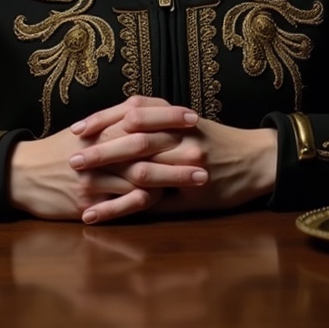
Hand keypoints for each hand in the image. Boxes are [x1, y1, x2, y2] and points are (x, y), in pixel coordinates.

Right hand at [6, 97, 207, 221]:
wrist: (22, 173)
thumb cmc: (57, 150)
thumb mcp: (85, 131)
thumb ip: (113, 122)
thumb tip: (142, 114)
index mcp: (101, 128)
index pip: (141, 118)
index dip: (169, 117)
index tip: (193, 117)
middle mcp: (101, 150)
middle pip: (147, 148)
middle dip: (180, 152)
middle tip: (207, 155)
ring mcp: (96, 177)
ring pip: (141, 177)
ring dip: (173, 180)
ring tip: (198, 182)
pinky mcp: (89, 200)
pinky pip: (123, 203)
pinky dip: (146, 203)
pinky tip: (165, 204)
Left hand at [70, 98, 278, 220]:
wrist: (257, 160)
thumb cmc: (220, 143)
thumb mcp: (190, 125)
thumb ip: (159, 128)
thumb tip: (117, 129)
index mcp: (175, 118)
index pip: (134, 111)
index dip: (103, 118)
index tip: (76, 127)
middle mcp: (180, 137)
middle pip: (133, 139)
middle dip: (99, 148)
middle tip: (70, 158)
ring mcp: (185, 164)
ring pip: (139, 172)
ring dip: (105, 183)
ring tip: (77, 192)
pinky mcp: (189, 190)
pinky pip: (149, 201)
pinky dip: (120, 209)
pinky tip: (98, 216)